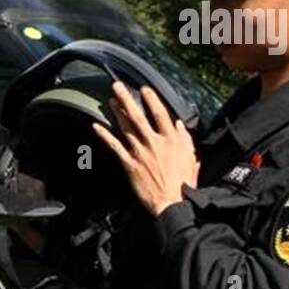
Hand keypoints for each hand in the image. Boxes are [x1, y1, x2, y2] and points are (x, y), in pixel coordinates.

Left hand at [92, 83, 199, 215]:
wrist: (172, 201)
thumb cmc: (183, 182)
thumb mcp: (191, 157)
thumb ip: (185, 139)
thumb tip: (179, 125)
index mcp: (171, 140)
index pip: (160, 114)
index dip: (151, 100)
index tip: (144, 89)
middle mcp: (154, 142)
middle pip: (138, 116)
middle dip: (127, 99)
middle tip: (117, 86)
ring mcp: (140, 152)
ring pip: (126, 127)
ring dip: (117, 112)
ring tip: (111, 101)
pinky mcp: (129, 163)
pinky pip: (115, 146)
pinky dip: (105, 135)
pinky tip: (97, 126)